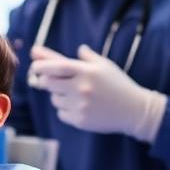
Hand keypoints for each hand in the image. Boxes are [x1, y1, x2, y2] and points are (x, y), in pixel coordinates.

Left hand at [27, 45, 166, 141]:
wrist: (134, 110)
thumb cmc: (118, 84)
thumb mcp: (104, 65)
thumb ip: (85, 56)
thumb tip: (76, 48)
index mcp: (86, 71)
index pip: (55, 66)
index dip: (41, 65)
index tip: (34, 65)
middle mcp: (81, 88)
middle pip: (48, 83)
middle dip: (44, 80)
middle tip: (47, 80)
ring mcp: (80, 105)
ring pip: (54, 99)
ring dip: (57, 95)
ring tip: (73, 94)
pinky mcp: (80, 121)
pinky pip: (61, 113)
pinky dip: (65, 109)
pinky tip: (79, 106)